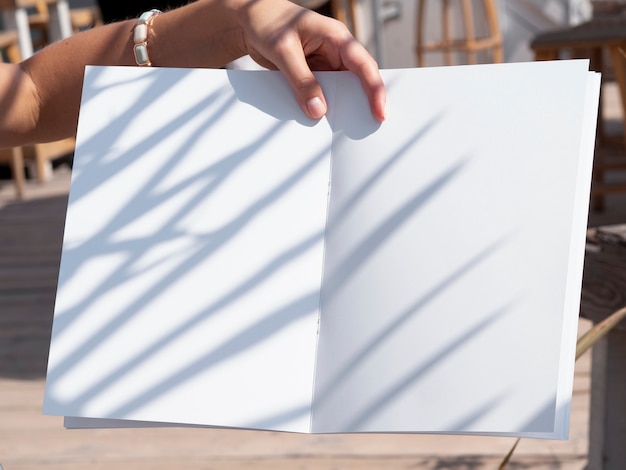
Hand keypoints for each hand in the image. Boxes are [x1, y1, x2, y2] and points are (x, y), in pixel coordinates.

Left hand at [233, 0, 385, 121]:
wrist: (247, 19)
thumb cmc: (266, 21)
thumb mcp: (283, 51)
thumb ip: (301, 81)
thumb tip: (318, 110)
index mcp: (336, 37)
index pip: (363, 65)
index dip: (375, 89)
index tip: (379, 112)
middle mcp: (335, 50)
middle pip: (358, 80)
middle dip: (363, 103)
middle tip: (364, 129)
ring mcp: (325, 63)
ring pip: (341, 90)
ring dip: (340, 108)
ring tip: (342, 132)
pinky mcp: (313, 75)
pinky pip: (323, 94)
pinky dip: (322, 107)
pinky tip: (320, 123)